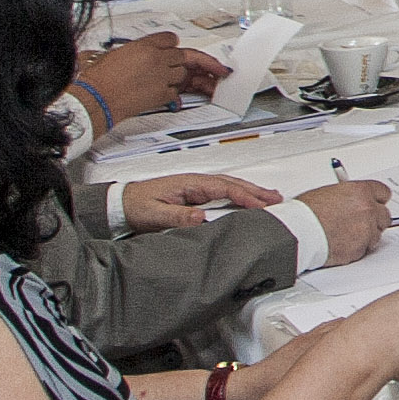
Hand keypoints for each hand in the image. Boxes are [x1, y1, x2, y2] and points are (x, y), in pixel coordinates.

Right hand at [77, 32, 221, 125]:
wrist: (96, 99)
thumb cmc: (99, 79)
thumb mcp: (116, 53)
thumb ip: (137, 50)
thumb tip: (144, 52)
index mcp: (144, 45)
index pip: (170, 38)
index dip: (170, 45)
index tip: (171, 49)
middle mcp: (156, 58)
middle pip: (181, 55)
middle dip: (177, 62)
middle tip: (172, 69)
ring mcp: (162, 76)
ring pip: (182, 73)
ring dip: (175, 78)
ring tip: (159, 82)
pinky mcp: (162, 93)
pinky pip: (176, 92)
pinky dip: (171, 95)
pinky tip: (160, 95)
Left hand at [119, 172, 281, 230]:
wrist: (120, 204)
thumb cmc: (136, 206)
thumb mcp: (154, 214)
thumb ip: (177, 216)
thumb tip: (201, 217)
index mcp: (190, 184)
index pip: (224, 188)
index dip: (244, 197)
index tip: (261, 206)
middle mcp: (196, 183)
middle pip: (233, 184)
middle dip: (256, 191)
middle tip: (277, 199)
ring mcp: (197, 187)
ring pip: (231, 186)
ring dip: (251, 191)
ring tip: (271, 197)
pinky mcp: (195, 195)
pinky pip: (224, 192)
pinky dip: (240, 194)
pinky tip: (247, 199)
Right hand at [296, 181, 390, 266]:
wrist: (297, 233)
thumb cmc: (305, 213)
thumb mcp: (328, 193)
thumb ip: (349, 196)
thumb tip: (353, 200)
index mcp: (360, 191)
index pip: (383, 193)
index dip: (377, 200)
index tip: (374, 204)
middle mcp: (367, 209)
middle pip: (384, 216)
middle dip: (373, 220)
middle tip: (358, 223)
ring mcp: (365, 230)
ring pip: (376, 235)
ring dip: (365, 236)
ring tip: (345, 235)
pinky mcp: (359, 248)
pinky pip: (364, 249)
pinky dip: (355, 249)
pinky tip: (340, 244)